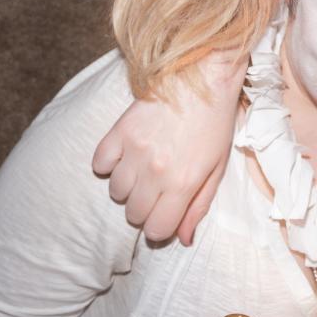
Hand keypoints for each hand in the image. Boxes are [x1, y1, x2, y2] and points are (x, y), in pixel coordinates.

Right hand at [93, 55, 244, 244]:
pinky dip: (109, 165)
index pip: (156, 230)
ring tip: (145, 168)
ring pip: (116, 192)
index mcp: (183, 184)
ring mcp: (134, 151)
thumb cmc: (215, 123)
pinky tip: (126, 155)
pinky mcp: (119, 131)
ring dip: (128, 187)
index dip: (160, 228)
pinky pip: (100, 164)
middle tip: (158, 189)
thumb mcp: (217, 168)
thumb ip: (198, 206)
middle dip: (145, 208)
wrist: (203, 77)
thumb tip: (182, 239)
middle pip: (133, 214)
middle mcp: (156, 172)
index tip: (164, 215)